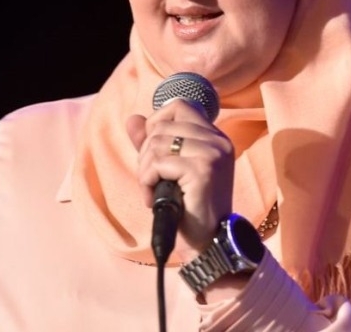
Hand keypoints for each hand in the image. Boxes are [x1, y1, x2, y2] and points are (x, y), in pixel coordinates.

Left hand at [126, 99, 234, 261]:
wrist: (206, 244)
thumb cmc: (187, 208)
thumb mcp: (166, 170)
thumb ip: (151, 143)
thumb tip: (132, 118)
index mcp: (214, 136)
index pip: (179, 106)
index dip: (158, 123)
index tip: (155, 153)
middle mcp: (218, 140)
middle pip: (162, 125)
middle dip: (146, 152)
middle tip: (152, 179)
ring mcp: (213, 153)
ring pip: (157, 142)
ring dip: (145, 169)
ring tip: (153, 190)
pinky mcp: (204, 169)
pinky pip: (158, 162)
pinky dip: (147, 180)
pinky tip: (153, 198)